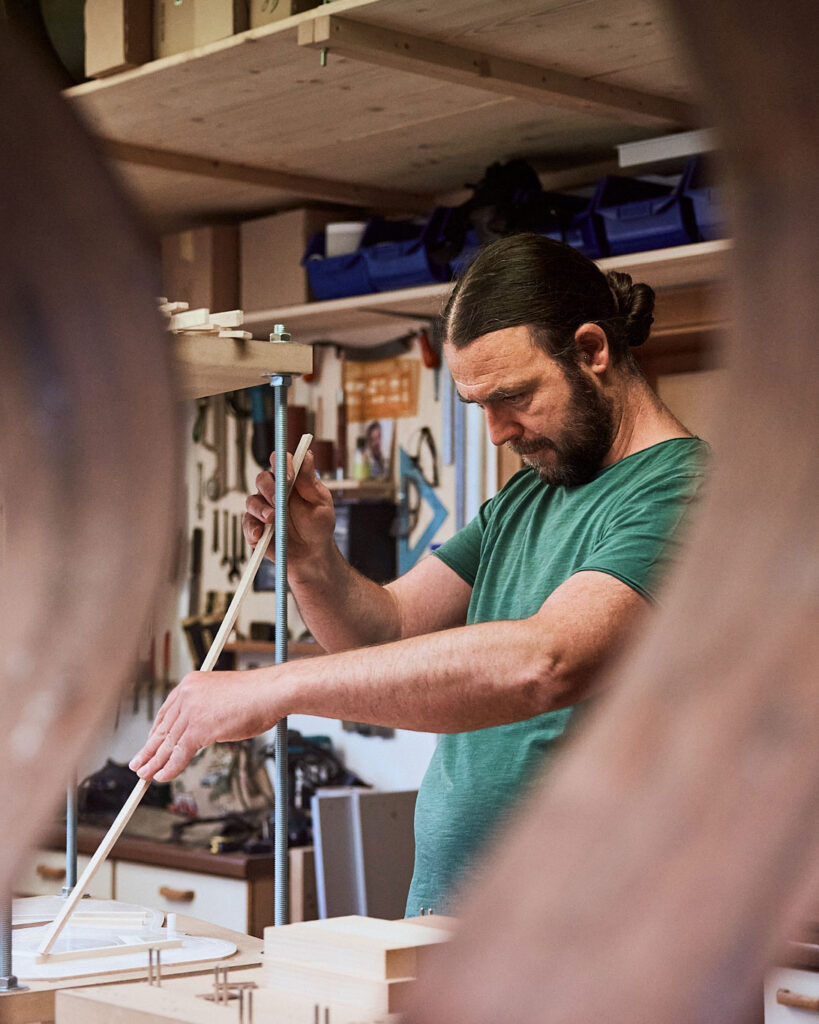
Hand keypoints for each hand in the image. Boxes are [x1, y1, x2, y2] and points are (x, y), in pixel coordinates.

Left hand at [128, 668, 279, 781]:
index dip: (156, 733)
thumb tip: (202, 729)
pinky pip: (179, 754)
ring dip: (154, 763)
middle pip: (162, 729)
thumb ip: (207, 709)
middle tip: (138, 764)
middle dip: (149, 750)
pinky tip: (163, 777)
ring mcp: (191, 712)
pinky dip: (170, 769)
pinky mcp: (198, 729)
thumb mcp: (224, 696)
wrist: (271, 692)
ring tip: (144, 776)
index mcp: (190, 684)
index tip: (150, 745)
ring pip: (167, 744)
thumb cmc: (256, 695)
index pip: (166, 713)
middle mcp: (186, 695)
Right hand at [243, 448, 335, 581]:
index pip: (280, 462)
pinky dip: (252, 529)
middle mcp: (273, 492)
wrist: (313, 555)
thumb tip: (306, 454)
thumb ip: (310, 480)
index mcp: (290, 481)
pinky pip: (247, 524)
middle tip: (279, 501)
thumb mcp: (320, 502)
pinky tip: (261, 535)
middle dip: (269, 489)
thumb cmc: (318, 526)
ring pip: (251, 501)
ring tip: (272, 519)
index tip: (289, 475)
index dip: (281, 463)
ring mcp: (262, 509)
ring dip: (260, 509)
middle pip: (262, 479)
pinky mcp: (255, 528)